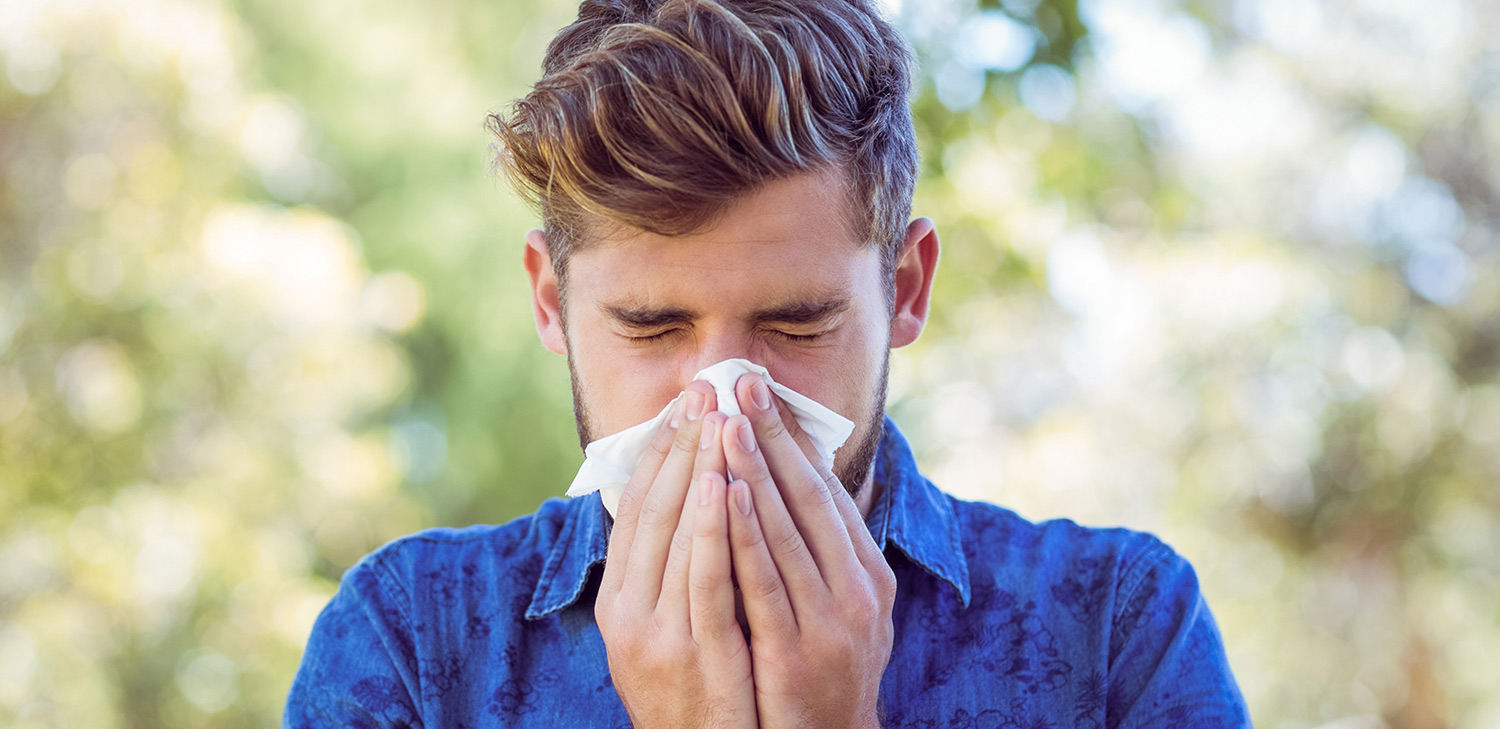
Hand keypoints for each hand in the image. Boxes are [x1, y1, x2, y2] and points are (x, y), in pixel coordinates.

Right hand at [595, 380, 757, 728]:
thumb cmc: (693, 694)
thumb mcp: (663, 630)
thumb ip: (668, 572)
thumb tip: (687, 501)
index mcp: (618, 600)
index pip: (636, 507)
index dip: (661, 450)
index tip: (685, 402)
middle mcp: (627, 612)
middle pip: (654, 510)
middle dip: (681, 444)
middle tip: (704, 389)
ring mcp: (657, 633)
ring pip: (676, 536)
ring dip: (697, 470)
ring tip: (716, 417)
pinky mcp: (692, 654)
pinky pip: (704, 580)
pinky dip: (710, 530)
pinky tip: (722, 486)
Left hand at [721, 373, 896, 728]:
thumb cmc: (819, 671)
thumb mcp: (837, 607)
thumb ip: (819, 552)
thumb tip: (789, 485)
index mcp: (867, 571)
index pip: (826, 488)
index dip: (791, 437)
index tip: (760, 389)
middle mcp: (859, 588)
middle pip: (810, 496)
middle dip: (773, 435)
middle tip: (742, 380)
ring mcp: (832, 620)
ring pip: (787, 530)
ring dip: (755, 470)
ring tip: (727, 421)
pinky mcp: (798, 649)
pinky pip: (765, 580)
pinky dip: (745, 532)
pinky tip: (724, 493)